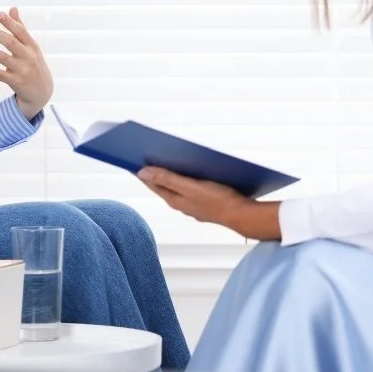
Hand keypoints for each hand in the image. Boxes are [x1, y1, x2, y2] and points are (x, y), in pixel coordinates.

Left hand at [0, 7, 53, 119]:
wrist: (42, 91)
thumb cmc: (34, 63)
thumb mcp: (31, 46)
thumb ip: (20, 28)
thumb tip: (12, 8)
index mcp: (32, 46)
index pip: (21, 32)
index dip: (10, 23)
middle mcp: (28, 57)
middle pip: (10, 43)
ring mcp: (22, 70)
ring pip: (2, 58)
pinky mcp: (15, 82)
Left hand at [137, 167, 281, 240]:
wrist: (243, 215)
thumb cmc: (219, 200)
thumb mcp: (190, 186)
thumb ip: (166, 179)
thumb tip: (142, 172)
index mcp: (175, 200)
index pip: (152, 183)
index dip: (141, 171)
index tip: (129, 159)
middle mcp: (181, 204)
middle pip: (163, 185)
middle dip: (154, 171)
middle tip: (144, 155)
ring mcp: (193, 205)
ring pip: (176, 188)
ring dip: (169, 175)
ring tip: (164, 160)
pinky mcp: (205, 204)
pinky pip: (189, 190)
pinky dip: (184, 180)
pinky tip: (190, 172)